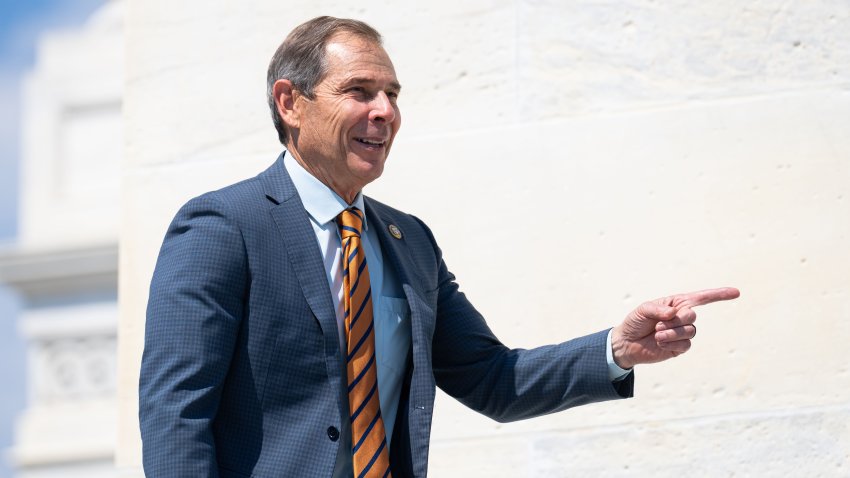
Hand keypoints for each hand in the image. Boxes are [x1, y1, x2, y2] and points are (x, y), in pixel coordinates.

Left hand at [611, 287, 739, 369]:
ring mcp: (682, 333)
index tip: (736, 292)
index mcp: (676, 304)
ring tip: (656, 334)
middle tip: (658, 324)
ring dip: (670, 333)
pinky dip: (670, 343)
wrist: (627, 343)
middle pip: (692, 315)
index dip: (719, 295)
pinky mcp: (680, 347)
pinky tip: (660, 343)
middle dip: (676, 320)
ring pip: (690, 331)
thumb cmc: (635, 322)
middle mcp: (682, 317)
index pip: (701, 298)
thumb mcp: (642, 310)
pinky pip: (686, 344)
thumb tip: (674, 314)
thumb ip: (657, 309)